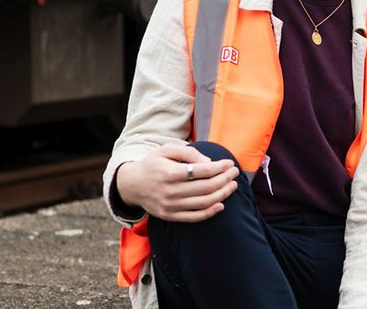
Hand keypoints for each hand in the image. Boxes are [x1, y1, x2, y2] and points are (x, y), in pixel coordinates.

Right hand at [115, 144, 239, 222]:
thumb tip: (209, 162)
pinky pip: (193, 217)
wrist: (132, 185)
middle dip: (225, 179)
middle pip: (206, 188)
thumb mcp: (167, 150)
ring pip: (203, 203)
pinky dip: (209, 213)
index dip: (220, 167)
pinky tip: (221, 204)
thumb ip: (188, 152)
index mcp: (169, 173)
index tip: (229, 163)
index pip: (202, 171)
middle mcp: (170, 191)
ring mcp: (169, 206)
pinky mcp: (169, 216)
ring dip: (222, 195)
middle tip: (235, 173)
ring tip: (232, 186)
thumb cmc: (153, 163)